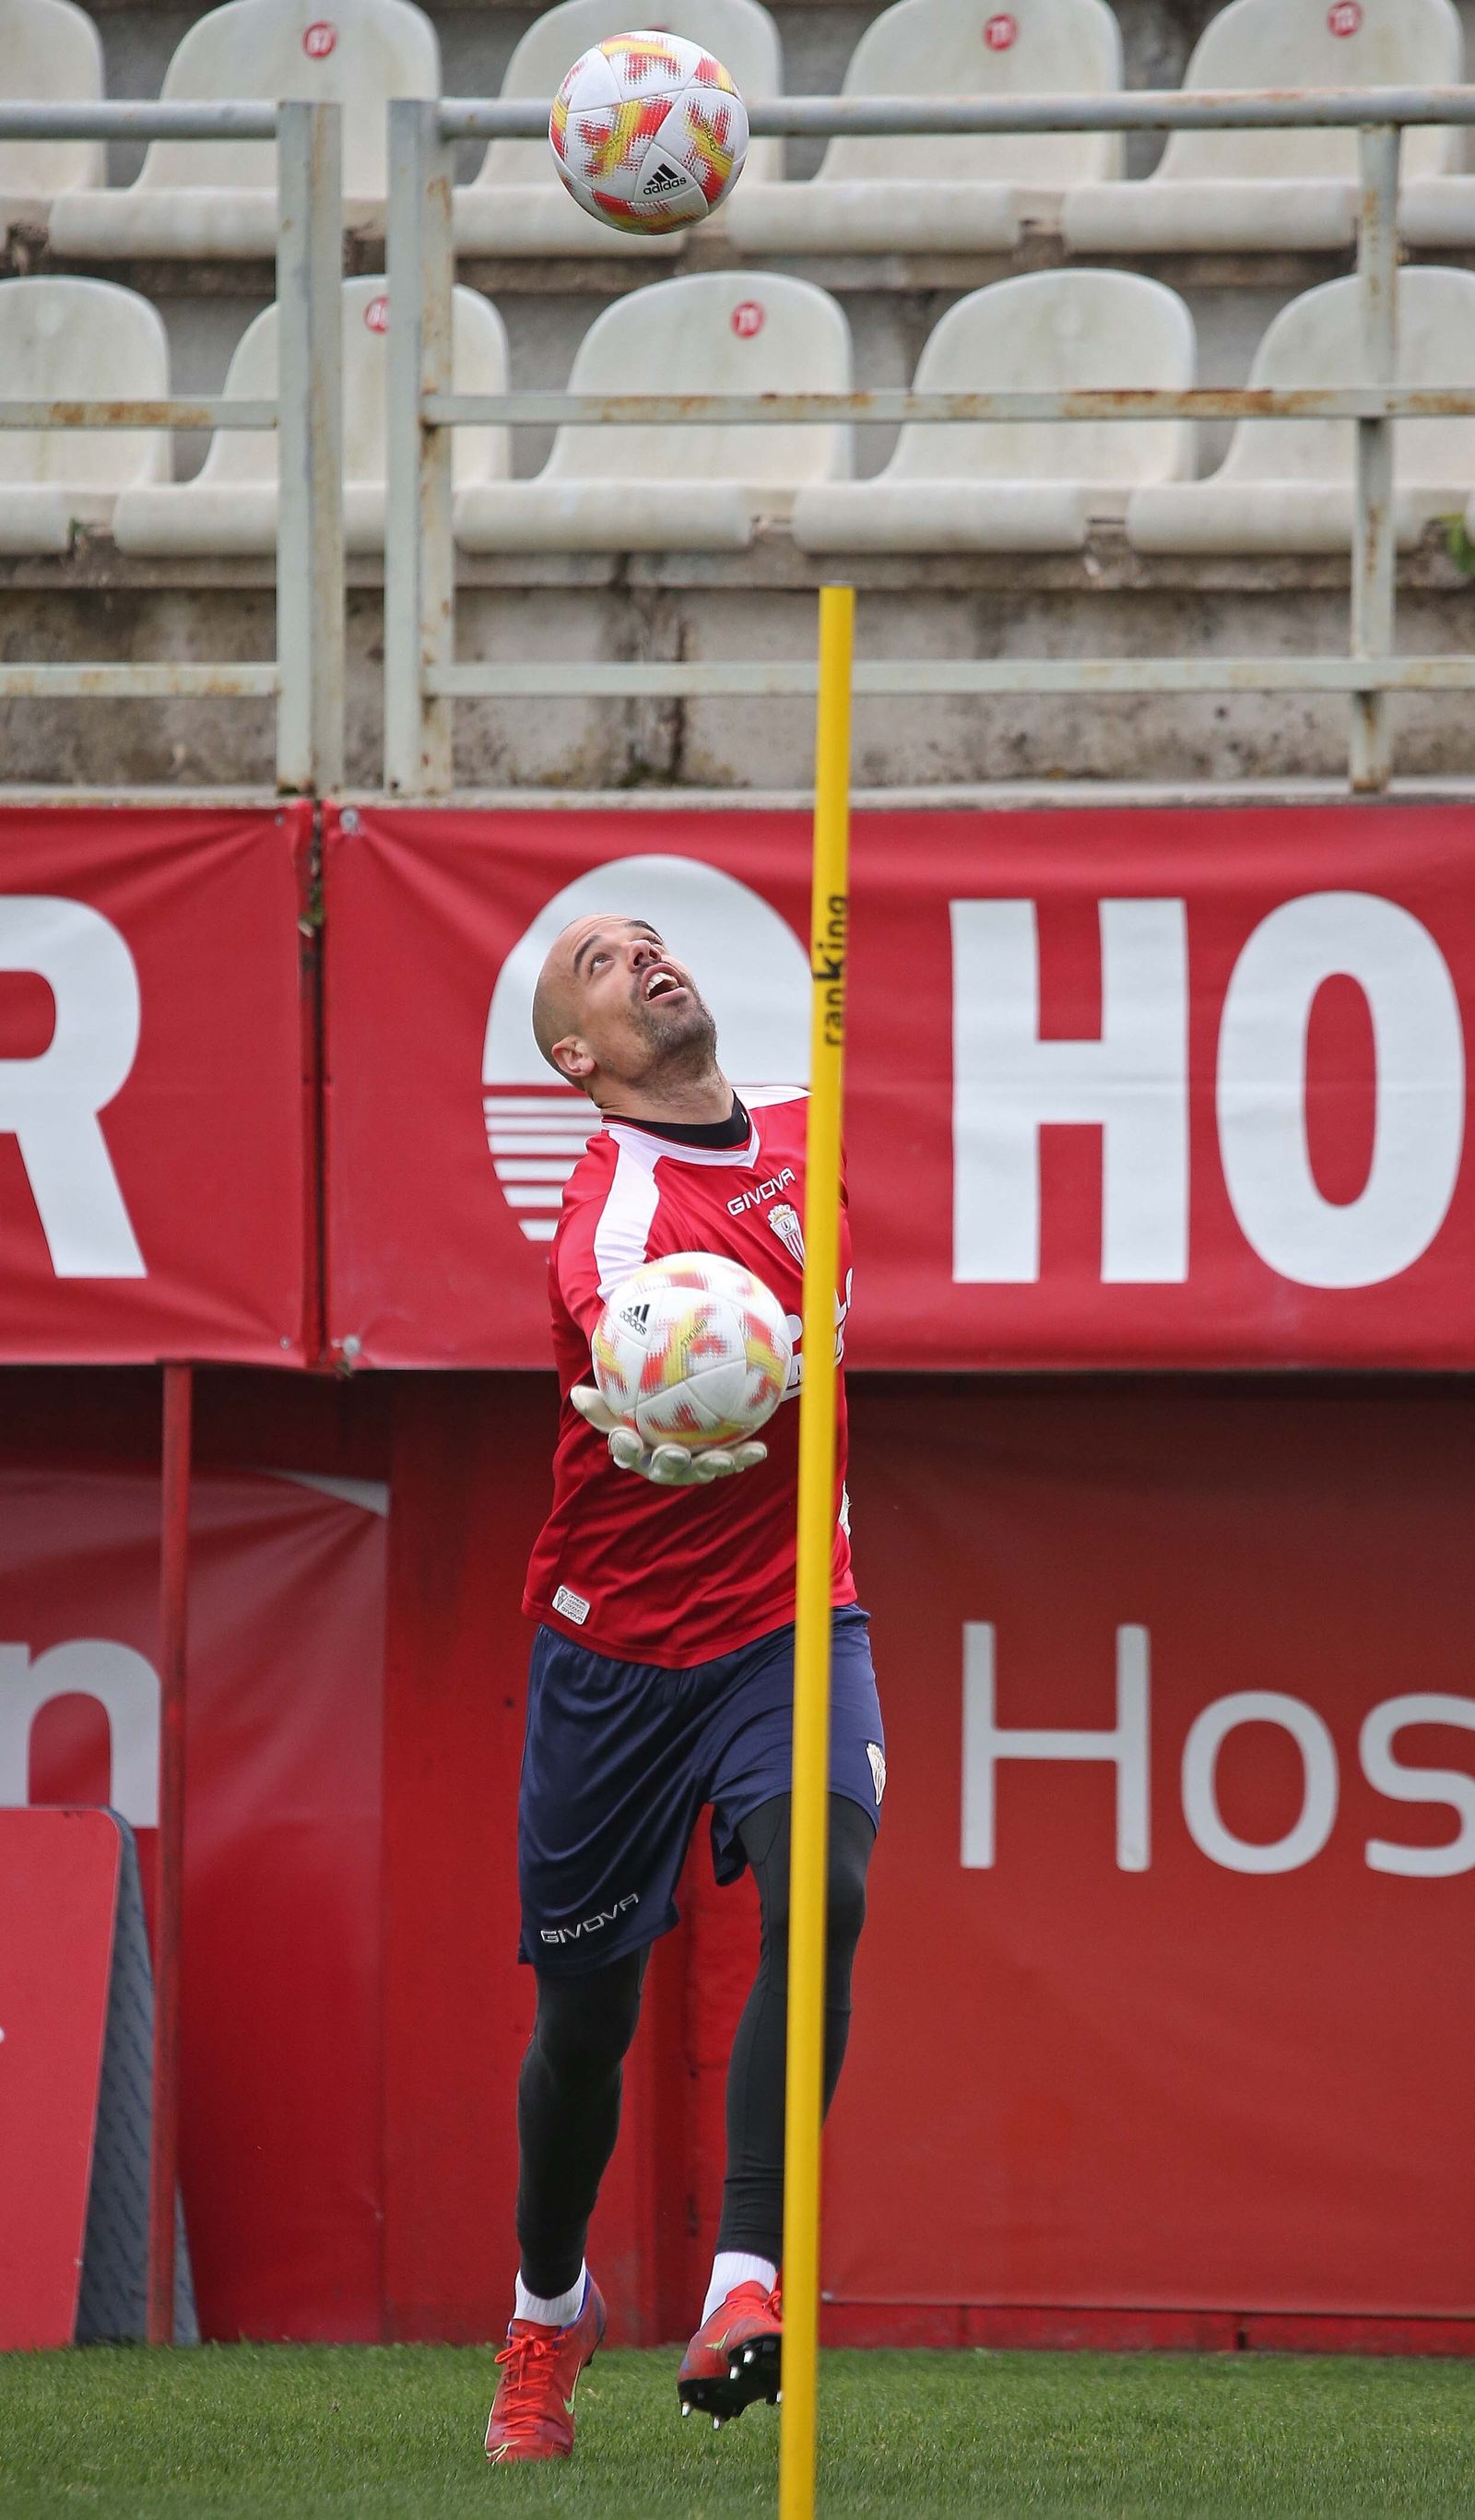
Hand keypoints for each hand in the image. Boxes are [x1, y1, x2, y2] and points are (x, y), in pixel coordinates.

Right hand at [570, 1385, 767, 1485]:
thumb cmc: (640, 1406)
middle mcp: (660, 1463)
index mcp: (635, 1449)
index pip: (624, 1449)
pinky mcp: (714, 1463)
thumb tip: (576, 1393)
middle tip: (675, 1453)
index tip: (624, 1436)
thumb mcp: (620, 1400)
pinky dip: (744, 1456)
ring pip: (700, 1469)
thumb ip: (602, 1400)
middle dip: (669, 1463)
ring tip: (725, 1459)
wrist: (671, 1416)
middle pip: (663, 1468)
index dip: (624, 1446)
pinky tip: (760, 1449)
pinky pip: (730, 1459)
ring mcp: (689, 1466)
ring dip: (713, 1465)